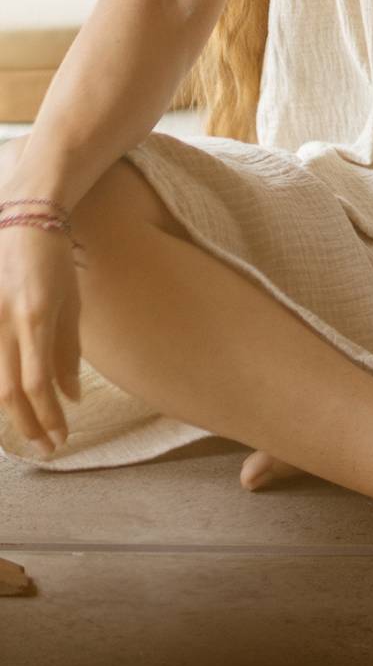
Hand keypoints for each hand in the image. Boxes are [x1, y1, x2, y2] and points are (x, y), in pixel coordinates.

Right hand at [0, 221, 82, 455]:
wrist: (21, 219)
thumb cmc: (52, 260)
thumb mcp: (70, 302)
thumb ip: (68, 352)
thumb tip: (72, 397)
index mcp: (34, 318)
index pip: (38, 384)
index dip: (49, 417)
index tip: (62, 437)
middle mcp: (4, 323)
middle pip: (8, 393)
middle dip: (28, 425)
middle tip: (47, 446)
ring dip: (12, 413)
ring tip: (32, 431)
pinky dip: (1, 387)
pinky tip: (13, 403)